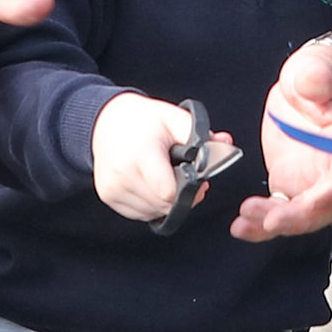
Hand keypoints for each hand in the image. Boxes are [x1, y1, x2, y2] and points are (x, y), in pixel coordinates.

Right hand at [91, 93, 233, 223]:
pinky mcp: (108, 196)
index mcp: (139, 154)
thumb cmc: (145, 121)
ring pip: (153, 212)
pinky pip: (140, 213)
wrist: (106, 121)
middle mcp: (122, 174)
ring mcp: (112, 188)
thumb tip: (226, 144)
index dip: (189, 190)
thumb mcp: (173, 118)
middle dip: (181, 196)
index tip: (196, 178)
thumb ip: (200, 134)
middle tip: (184, 177)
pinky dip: (152, 204)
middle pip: (164, 205)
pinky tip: (152, 184)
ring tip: (166, 177)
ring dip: (166, 201)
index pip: (169, 193)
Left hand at [232, 42, 331, 240]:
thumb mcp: (318, 67)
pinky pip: (278, 211)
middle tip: (267, 221)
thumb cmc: (325, 75)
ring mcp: (311, 181)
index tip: (310, 203)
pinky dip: (260, 223)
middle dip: (296, 219)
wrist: (315, 82)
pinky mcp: (289, 184)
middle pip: (323, 207)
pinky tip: (241, 226)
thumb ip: (317, 75)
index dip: (331, 193)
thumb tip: (312, 80)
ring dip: (273, 225)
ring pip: (300, 216)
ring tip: (243, 224)